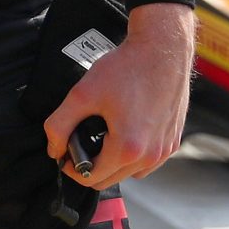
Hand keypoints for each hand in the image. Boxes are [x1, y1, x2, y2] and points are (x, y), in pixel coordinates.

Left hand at [44, 2, 192, 188]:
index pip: (90, 177)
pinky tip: (124, 134)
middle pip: (109, 180)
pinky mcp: (173, 140)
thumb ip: (60, 125)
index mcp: (127, 148)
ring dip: (112, 164)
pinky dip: (133, 156)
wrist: (162, 48)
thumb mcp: (82, 94)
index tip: (65, 153)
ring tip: (102, 137)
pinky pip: (148, 162)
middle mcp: (150, 156)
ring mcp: (165, 150)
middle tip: (79, 143)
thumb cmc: (126, 68)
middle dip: (89, 167)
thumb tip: (54, 149)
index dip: (70, 167)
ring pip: (129, 174)